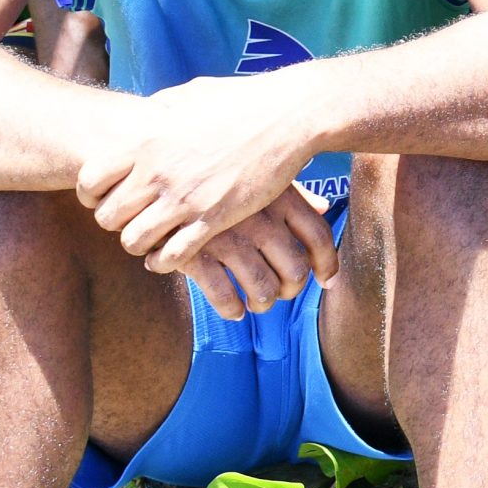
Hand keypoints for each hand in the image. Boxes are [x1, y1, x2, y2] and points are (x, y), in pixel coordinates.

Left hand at [76, 75, 314, 274]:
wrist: (289, 115)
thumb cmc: (241, 100)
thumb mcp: (189, 95)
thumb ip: (159, 109)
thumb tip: (144, 112)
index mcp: (147, 140)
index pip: (90, 181)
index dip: (94, 194)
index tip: (109, 196)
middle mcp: (159, 171)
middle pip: (107, 217)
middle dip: (116, 222)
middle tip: (133, 219)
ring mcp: (186, 197)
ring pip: (134, 241)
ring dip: (140, 244)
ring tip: (153, 238)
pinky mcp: (215, 217)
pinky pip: (173, 255)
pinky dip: (166, 261)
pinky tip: (173, 254)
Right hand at [177, 187, 340, 321]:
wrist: (161, 178)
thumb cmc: (220, 179)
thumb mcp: (258, 178)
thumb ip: (294, 194)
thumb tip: (325, 207)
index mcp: (280, 197)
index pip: (318, 237)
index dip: (327, 265)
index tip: (325, 281)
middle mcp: (260, 218)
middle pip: (295, 271)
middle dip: (290, 290)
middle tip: (280, 293)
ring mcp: (228, 238)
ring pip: (264, 290)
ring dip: (263, 304)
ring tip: (256, 303)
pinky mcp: (196, 255)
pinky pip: (225, 297)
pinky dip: (232, 309)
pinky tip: (232, 309)